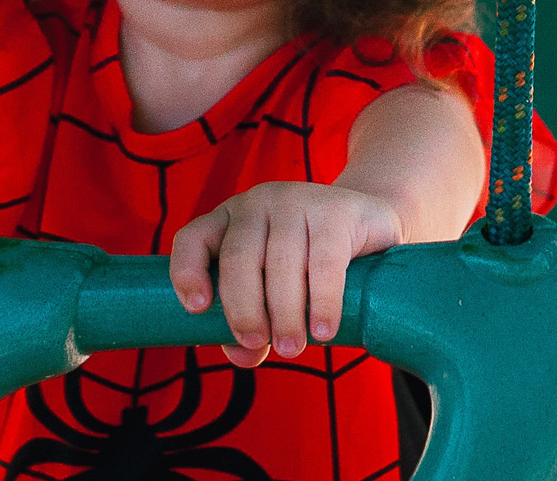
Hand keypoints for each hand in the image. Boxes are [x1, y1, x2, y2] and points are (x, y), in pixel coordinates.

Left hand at [168, 182, 403, 366]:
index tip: (198, 309)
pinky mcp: (336, 209)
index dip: (187, 271)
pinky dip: (322, 300)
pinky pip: (324, 260)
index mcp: (229, 221)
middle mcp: (257, 204)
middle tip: (260, 344)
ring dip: (285, 312)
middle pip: (239, 258)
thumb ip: (254, 322)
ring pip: (281, 261)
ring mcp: (296, 200)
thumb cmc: (309, 263)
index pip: (193, 239)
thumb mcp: (275, 289)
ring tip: (292, 347)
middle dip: (245, 308)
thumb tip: (244, 355)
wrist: (369, 223)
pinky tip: (323, 329)